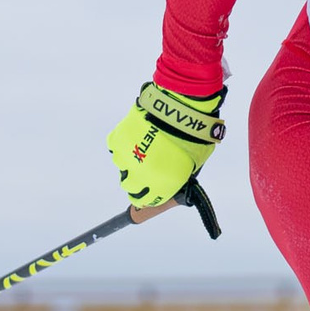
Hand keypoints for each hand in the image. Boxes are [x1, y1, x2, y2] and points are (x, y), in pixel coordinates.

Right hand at [106, 81, 224, 208]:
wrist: (180, 109)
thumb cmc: (192, 135)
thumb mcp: (193, 164)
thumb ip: (179, 176)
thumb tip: (172, 179)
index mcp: (161, 184)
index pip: (145, 201)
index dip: (144, 198)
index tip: (144, 194)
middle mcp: (141, 175)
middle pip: (128, 186)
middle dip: (135, 181)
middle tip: (142, 170)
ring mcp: (127, 157)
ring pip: (121, 165)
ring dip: (129, 159)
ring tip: (143, 147)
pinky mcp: (119, 138)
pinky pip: (116, 147)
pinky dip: (123, 144)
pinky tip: (135, 137)